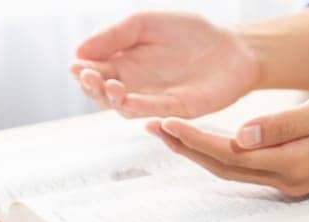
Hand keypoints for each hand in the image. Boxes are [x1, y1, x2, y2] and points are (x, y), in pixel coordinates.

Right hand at [72, 12, 259, 117]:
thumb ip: (115, 35)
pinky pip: (156, 112)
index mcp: (123, 63)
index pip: (94, 71)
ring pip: (125, 108)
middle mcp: (135, 85)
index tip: (76, 65)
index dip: (82, 71)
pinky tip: (131, 101)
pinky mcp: (179, 110)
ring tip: (112, 87)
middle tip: (90, 77)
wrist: (232, 45)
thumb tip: (79, 50)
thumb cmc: (188, 32)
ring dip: (115, 100)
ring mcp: (155, 100)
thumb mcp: (145, 23)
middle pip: (103, 95)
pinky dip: (143, 108)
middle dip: (93, 88)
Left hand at [146, 87, 308, 196]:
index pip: (230, 153)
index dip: (194, 139)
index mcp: (293, 162)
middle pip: (224, 168)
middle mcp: (288, 181)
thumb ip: (283, 124)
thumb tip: (240, 136)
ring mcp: (293, 183)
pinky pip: (250, 171)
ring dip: (201, 155)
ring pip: (235, 172)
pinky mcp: (298, 178)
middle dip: (186, 148)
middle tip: (153, 127)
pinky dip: (224, 158)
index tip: (165, 122)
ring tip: (172, 136)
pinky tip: (210, 145)